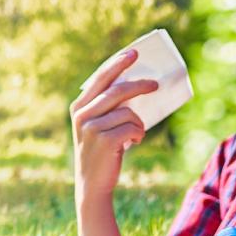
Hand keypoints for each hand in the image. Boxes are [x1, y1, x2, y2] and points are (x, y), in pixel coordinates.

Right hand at [71, 49, 158, 196]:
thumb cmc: (102, 150)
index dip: (117, 63)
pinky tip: (135, 142)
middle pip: (117, 90)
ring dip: (139, 123)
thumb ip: (109, 107)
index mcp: (79, 106)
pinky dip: (138, 134)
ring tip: (137, 133)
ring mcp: (91, 128)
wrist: (93, 183)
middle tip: (155, 84)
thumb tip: (137, 85)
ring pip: (128, 112)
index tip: (134, 52)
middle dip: (139, 84)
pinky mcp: (104, 141)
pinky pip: (132, 127)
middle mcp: (82, 115)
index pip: (100, 78)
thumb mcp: (99, 126)